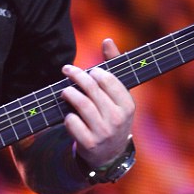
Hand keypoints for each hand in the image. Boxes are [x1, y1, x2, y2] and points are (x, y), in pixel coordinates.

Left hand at [61, 38, 135, 169]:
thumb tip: (107, 40)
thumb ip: (113, 66)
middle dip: (76, 75)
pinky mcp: (88, 144)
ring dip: (69, 93)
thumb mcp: (117, 95)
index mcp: (128, 106)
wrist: (108, 154)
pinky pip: (72, 122)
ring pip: (81, 104)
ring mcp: (104, 133)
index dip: (94, 72)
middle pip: (91, 89)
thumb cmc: (111, 115)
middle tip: (66, 70)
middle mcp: (118, 119)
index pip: (109, 80)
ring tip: (65, 91)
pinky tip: (68, 114)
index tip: (87, 70)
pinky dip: (67, 116)